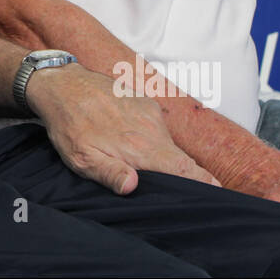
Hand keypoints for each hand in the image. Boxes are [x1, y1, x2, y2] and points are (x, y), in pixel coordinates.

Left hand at [26, 65, 220, 194]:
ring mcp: (150, 113)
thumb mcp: (81, 158)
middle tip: (177, 189)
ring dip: (161, 155)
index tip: (217, 193)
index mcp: (141, 147)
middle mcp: (152, 128)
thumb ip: (109, 173)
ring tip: (140, 164)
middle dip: (185, 174)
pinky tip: (129, 140)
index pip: (185, 169)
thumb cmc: (70, 126)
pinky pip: (156, 126)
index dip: (204, 183)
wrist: (62, 85)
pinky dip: (150, 137)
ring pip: (167, 143)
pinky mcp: (145, 102)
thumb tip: (132, 186)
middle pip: (181, 158)